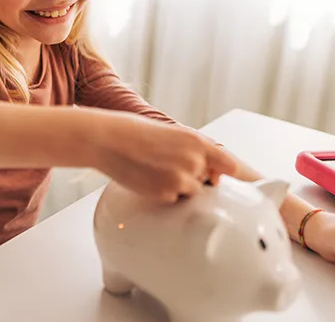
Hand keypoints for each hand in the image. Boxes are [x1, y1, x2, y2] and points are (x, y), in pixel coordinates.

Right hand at [92, 112, 238, 202]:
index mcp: (197, 142)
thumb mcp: (171, 133)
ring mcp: (181, 179)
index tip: (214, 177)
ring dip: (178, 189)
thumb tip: (213, 169)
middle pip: (207, 181)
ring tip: (154, 172)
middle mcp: (195, 160)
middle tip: (167, 169)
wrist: (107, 139)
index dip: (219, 173)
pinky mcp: (166, 194)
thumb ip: (194, 150)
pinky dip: (162, 195)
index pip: (227, 165)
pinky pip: (173, 201)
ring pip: (191, 193)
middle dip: (193, 180)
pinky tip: (146, 179)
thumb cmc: (134, 133)